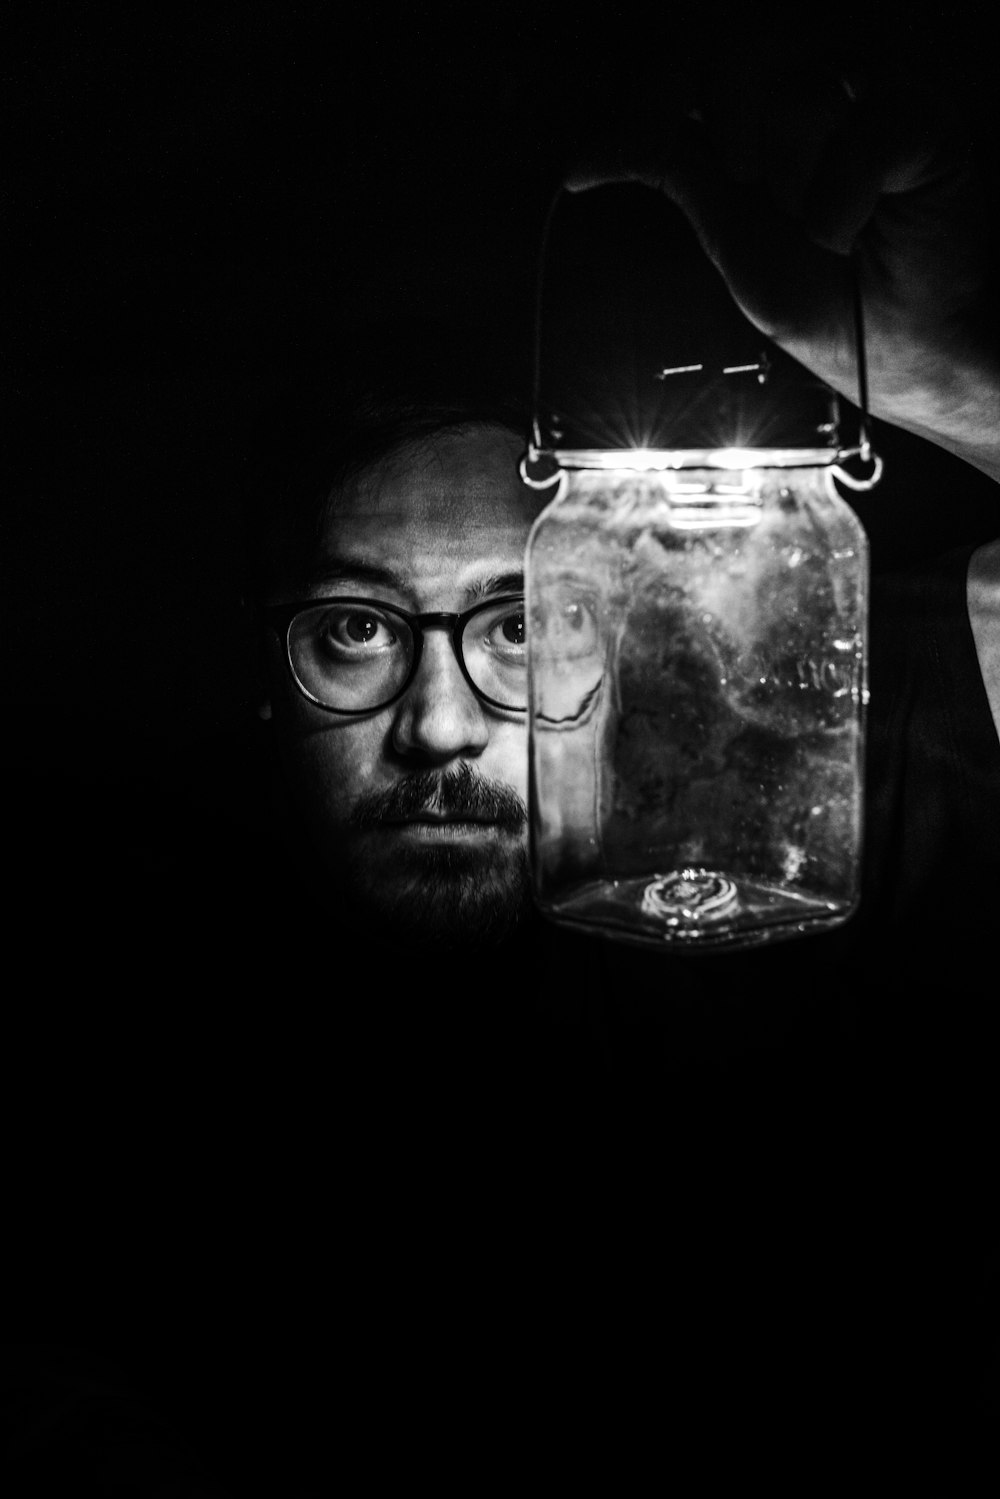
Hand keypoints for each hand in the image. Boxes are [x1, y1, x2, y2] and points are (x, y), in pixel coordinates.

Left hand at [563, 19, 998, 481]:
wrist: (906, 362)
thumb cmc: (836, 309)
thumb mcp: (734, 242)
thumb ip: (680, 176)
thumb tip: (588, 156)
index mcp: (767, 113)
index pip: (694, 58)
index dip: (643, 98)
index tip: (584, 171)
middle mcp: (822, 89)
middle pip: (737, 41)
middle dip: (721, 112)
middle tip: (749, 181)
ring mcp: (876, 96)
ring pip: (798, 78)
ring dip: (785, 170)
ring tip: (817, 229)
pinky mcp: (928, 123)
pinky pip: (867, 127)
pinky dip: (841, 197)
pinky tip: (850, 236)